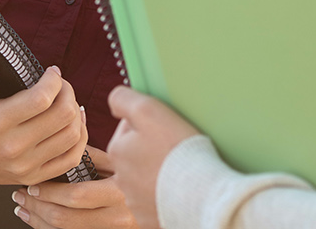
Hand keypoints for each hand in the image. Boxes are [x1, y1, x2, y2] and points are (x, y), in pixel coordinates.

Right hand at [0, 65, 89, 187]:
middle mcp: (13, 147)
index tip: (51, 71)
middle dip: (68, 92)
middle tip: (59, 84)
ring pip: (72, 136)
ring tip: (65, 100)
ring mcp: (25, 166)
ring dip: (75, 112)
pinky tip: (72, 123)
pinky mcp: (33, 176)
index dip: (54, 80)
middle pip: (63, 115)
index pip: (41, 99)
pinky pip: (71, 159)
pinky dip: (79, 139)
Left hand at [11, 147, 136, 227]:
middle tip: (21, 194)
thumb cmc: (146, 168)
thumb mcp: (122, 157)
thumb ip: (94, 152)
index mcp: (121, 192)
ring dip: (38, 221)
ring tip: (23, 208)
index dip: (48, 191)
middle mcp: (118, 217)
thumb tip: (65, 137)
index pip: (76, 196)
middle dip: (36, 206)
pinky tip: (37, 221)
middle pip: (65, 219)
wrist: (170, 196)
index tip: (33, 182)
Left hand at [106, 86, 199, 228]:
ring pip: (144, 179)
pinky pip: (156, 201)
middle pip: (135, 155)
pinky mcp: (150, 218)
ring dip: (157, 173)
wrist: (201, 194)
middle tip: (173, 148)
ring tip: (178, 169)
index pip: (127, 129)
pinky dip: (165, 194)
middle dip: (149, 150)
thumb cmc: (177, 150)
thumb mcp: (148, 110)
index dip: (146, 124)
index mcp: (118, 151)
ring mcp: (135, 202)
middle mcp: (121, 179)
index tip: (163, 128)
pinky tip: (179, 188)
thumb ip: (124, 99)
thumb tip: (114, 102)